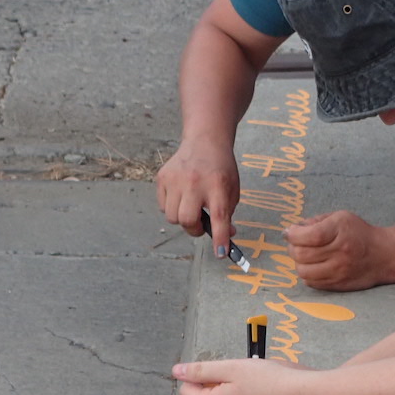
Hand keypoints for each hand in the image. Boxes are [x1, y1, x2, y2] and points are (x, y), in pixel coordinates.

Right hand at [156, 139, 239, 257]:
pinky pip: (163, 206)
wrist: (205, 141)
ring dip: (182, 218)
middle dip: (194, 229)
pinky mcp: (162, 177)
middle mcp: (194, 182)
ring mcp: (175, 179)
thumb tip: (223, 240)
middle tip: (201, 225)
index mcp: (217, 185)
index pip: (218, 216)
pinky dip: (172, 207)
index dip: (219, 237)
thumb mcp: (232, 190)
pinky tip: (181, 195)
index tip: (220, 253)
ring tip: (191, 206)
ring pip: (172, 217)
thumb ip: (227, 214)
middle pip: (187, 220)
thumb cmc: (220, 169)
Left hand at [285, 211, 394, 291]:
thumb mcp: (339, 217)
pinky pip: (311, 283)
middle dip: (292, 247)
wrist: (382, 255)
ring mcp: (339, 271)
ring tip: (304, 255)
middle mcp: (340, 252)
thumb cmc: (357, 233)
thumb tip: (291, 231)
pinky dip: (307, 274)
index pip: (308, 235)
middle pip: (301, 255)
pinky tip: (313, 266)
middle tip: (295, 243)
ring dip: (298, 263)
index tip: (289, 232)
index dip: (292, 234)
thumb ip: (315, 222)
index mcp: (340, 229)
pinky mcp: (338, 285)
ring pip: (303, 271)